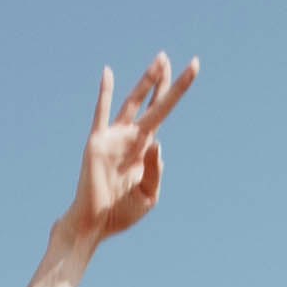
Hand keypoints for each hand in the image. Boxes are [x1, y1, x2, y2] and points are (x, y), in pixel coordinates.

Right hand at [61, 56, 195, 248]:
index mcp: (143, 150)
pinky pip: (102, 114)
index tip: (192, 70)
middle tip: (178, 61)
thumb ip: (155, 170)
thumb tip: (157, 143)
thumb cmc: (120, 214)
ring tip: (161, 60)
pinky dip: (105, 93)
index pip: (162, 115)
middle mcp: (130, 139)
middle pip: (153, 104)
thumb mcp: (148, 195)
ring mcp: (114, 138)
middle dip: (166, 83)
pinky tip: (109, 73)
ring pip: (133, 103)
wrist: (94, 225)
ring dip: (147, 82)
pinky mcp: (98, 143)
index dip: (177, 94)